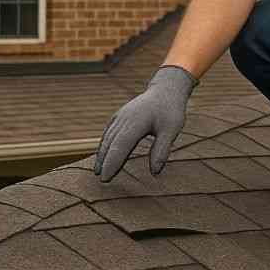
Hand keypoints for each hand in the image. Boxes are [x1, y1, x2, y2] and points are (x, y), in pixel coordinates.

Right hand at [94, 65, 198, 181]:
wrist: (166, 89)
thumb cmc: (170, 110)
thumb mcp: (171, 129)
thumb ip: (162, 150)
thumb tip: (155, 172)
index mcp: (136, 122)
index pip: (120, 146)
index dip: (112, 163)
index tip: (106, 179)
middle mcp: (124, 119)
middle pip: (110, 144)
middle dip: (104, 162)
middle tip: (101, 181)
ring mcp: (120, 116)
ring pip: (107, 138)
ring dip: (101, 155)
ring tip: (98, 172)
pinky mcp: (120, 116)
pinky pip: (108, 133)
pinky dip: (104, 145)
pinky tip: (103, 155)